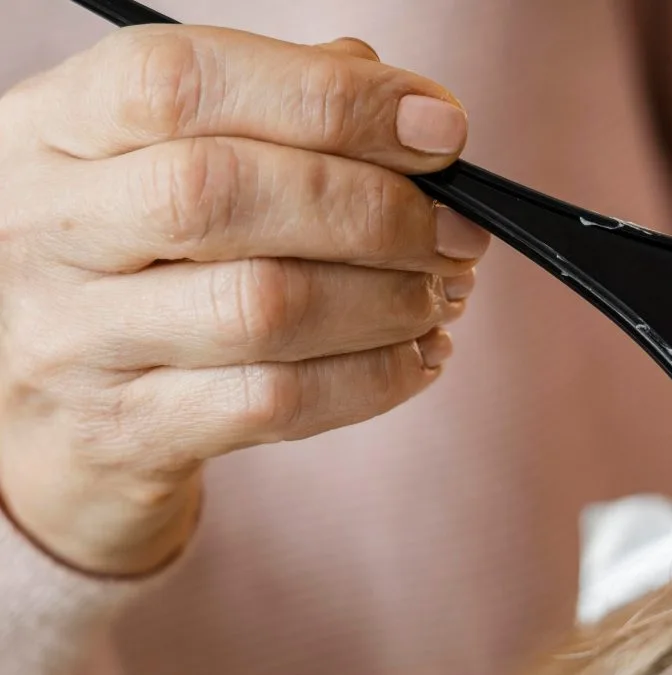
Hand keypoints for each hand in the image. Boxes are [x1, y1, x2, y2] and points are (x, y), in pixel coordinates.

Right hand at [0, 29, 488, 574]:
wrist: (47, 420)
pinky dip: (375, 377)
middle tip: (459, 232)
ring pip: (264, 306)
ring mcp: (76, 339)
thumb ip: (273, 113)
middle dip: (377, 209)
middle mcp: (47, 225)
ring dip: (389, 300)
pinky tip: (417, 357)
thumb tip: (414, 113)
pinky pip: (275, 401)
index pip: (184, 80)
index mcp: (53, 127)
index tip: (440, 128)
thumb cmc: (135, 265)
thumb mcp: (160, 163)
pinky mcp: (126, 432)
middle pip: (225, 191)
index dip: (330, 97)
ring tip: (443, 295)